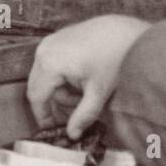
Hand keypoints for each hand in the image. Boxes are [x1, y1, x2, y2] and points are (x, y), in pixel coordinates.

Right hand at [26, 15, 150, 138]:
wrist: (128, 30)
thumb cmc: (114, 58)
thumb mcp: (98, 92)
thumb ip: (83, 116)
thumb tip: (72, 135)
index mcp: (49, 63)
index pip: (36, 97)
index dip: (43, 116)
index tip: (53, 129)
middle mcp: (44, 50)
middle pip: (40, 86)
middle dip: (58, 101)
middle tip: (78, 110)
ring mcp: (51, 40)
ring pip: (47, 75)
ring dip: (64, 88)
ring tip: (87, 91)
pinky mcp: (60, 36)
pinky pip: (54, 62)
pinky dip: (66, 75)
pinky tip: (85, 77)